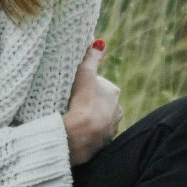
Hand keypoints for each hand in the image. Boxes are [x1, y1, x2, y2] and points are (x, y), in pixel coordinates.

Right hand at [64, 39, 121, 167]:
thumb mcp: (85, 75)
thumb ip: (91, 58)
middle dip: (87, 103)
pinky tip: (75, 132)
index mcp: (114, 93)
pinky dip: (86, 134)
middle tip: (69, 104)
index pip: (97, 85)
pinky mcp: (102, 144)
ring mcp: (110, 129)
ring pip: (97, 120)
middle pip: (98, 102)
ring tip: (71, 119)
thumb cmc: (82, 102)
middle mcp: (117, 111)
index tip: (71, 90)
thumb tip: (100, 41)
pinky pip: (93, 136)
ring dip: (87, 119)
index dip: (83, 86)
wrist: (80, 136)